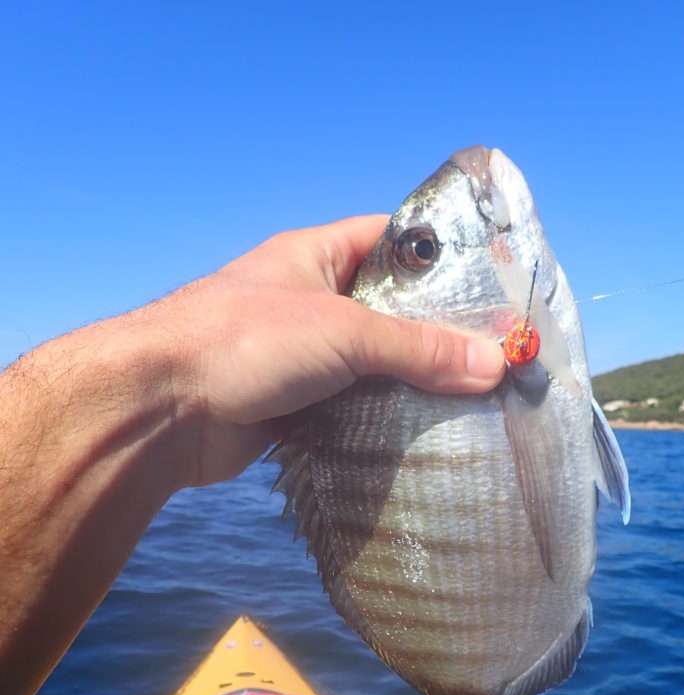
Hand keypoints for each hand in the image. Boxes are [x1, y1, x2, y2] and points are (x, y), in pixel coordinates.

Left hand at [163, 215, 504, 486]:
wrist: (161, 411)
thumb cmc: (246, 342)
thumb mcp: (343, 332)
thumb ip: (417, 348)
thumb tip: (495, 365)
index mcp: (316, 256)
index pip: (391, 242)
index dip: (440, 258)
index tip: (493, 284)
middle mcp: (310, 302)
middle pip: (388, 313)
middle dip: (435, 334)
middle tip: (496, 357)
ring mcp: (300, 358)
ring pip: (371, 368)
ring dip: (411, 386)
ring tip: (475, 402)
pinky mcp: (293, 408)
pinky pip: (350, 411)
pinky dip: (381, 422)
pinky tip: (425, 437)